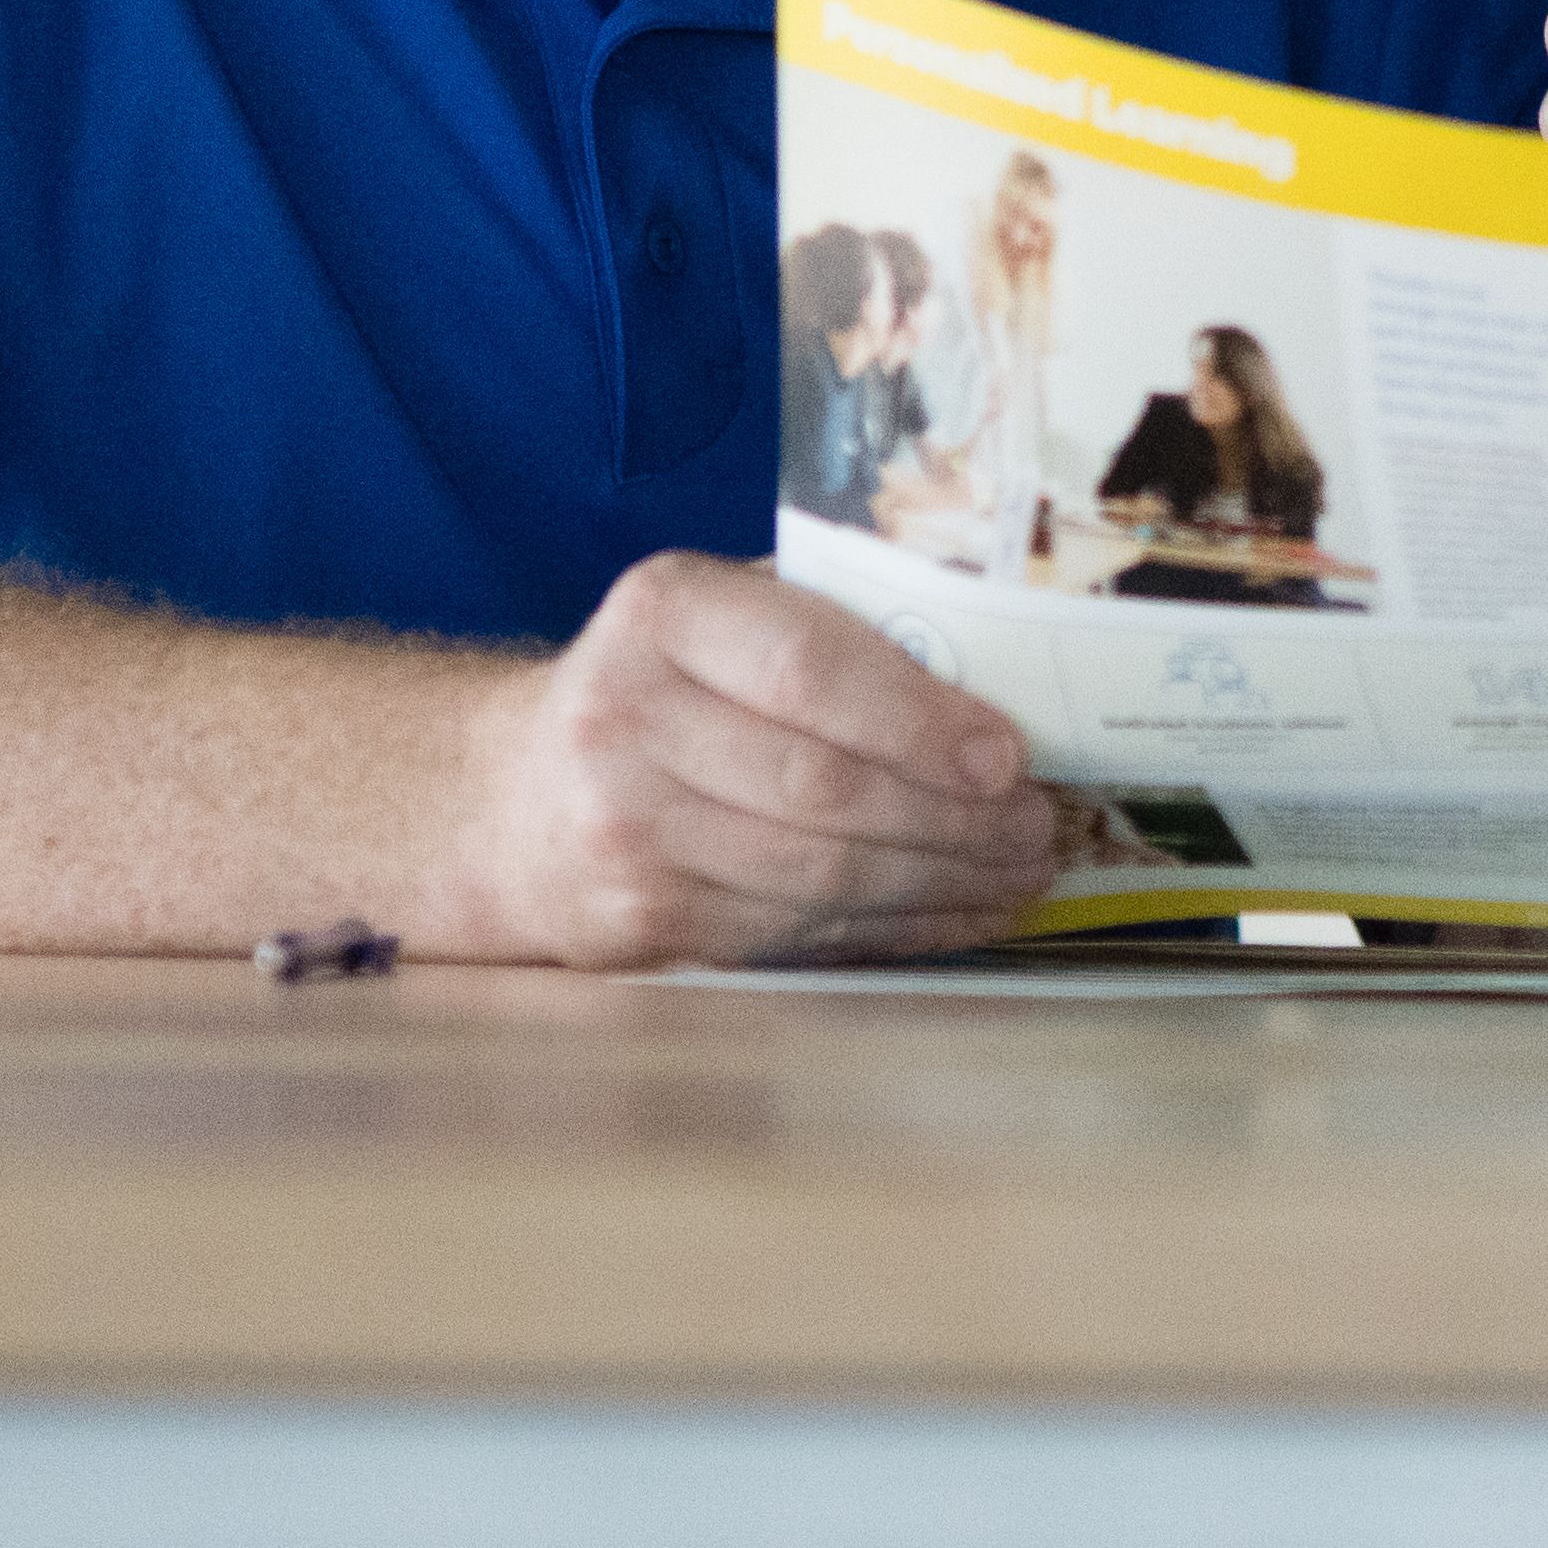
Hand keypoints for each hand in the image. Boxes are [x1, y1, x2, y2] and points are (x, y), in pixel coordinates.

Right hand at [422, 550, 1111, 966]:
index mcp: (664, 611)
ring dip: (941, 882)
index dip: (919, 719)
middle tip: (1039, 826)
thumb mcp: (721, 613)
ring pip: (818, 876)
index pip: (811, 669)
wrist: (508, 800)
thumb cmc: (662, 685)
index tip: (1008, 757)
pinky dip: (893, 931)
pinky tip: (957, 914)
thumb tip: (1007, 670)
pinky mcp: (638, 924)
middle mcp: (625, 719)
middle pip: (825, 788)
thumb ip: (835, 622)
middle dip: (954, 818)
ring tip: (1021, 871)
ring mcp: (624, 834)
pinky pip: (794, 936)